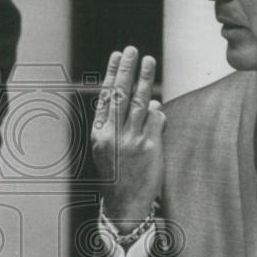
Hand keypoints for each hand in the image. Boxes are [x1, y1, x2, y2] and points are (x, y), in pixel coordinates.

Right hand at [91, 46, 165, 233]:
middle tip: (132, 50)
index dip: (112, 74)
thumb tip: (147, 100)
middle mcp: (114, 135)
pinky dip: (157, 111)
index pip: (106, 96)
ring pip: (140, 102)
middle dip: (127, 69)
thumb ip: (123, 124)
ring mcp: (132, 141)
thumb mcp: (108, 150)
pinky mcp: (150, 148)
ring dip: (144, 78)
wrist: (124, 206)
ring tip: (148, 60)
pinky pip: (156, 120)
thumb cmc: (117, 175)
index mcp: (99, 133)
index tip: (117, 56)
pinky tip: (155, 105)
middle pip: (121, 94)